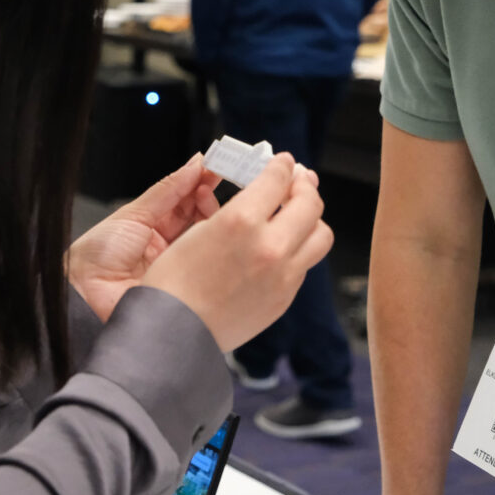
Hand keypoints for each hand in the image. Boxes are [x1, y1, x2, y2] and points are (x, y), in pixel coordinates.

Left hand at [68, 154, 221, 321]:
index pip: (182, 201)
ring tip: (207, 194)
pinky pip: (204, 259)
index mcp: (150, 227)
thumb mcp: (134, 214)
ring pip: (204, 236)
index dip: (197, 183)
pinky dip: (211, 239)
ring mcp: (178, 264)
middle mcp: (167, 246)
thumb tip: (192, 166)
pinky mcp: (187, 282)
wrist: (84, 292)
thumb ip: (167, 191)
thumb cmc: (96, 256)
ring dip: (210, 213)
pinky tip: (212, 223)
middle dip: (206, 195)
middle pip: (197, 217)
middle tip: (214, 177)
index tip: (211, 166)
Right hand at [141, 153, 332, 350]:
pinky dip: (300, 248)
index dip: (282, 165)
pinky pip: (306, 263)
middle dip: (304, 185)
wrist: (173, 332)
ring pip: (321, 235)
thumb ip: (239, 207)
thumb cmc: (174, 282)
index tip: (282, 163)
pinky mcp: (284, 298)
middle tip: (296, 182)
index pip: (278, 178)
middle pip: (310, 203)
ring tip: (296, 215)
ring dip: (311, 219)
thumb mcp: (199, 229)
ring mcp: (282, 275)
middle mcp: (269, 247)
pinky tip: (281, 247)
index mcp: (242, 221)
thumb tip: (264, 191)